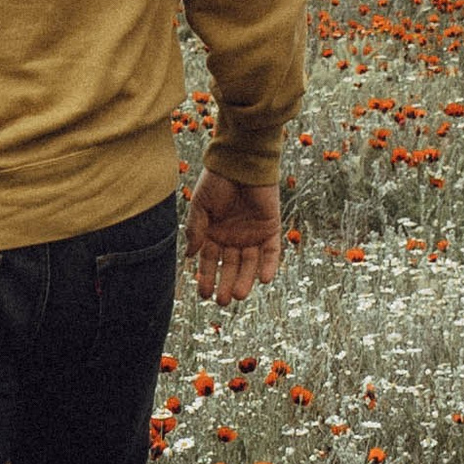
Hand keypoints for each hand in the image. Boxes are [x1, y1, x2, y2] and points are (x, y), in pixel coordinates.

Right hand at [185, 172, 282, 306]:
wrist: (240, 161)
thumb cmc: (217, 180)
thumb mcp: (200, 206)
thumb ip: (196, 230)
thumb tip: (190, 256)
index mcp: (214, 233)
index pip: (211, 261)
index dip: (207, 277)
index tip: (204, 294)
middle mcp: (234, 237)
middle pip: (231, 266)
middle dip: (226, 284)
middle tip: (222, 302)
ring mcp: (253, 234)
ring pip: (250, 264)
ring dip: (245, 279)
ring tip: (238, 294)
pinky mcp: (271, 228)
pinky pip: (272, 252)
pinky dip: (269, 266)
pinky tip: (263, 280)